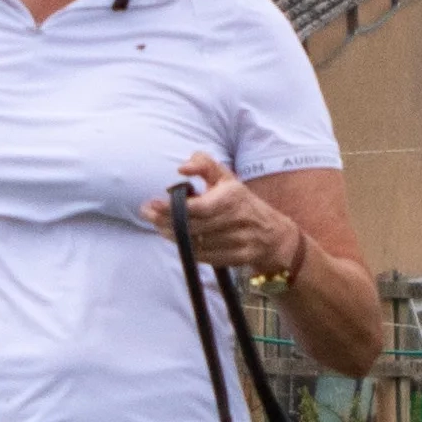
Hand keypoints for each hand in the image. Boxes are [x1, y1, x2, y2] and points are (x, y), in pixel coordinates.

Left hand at [149, 155, 308, 280]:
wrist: (273, 234)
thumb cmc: (240, 201)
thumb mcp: (226, 177)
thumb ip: (203, 164)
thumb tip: (182, 167)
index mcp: (233, 197)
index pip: (198, 207)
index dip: (172, 208)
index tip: (152, 204)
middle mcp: (238, 219)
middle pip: (193, 227)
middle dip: (166, 222)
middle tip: (148, 214)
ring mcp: (240, 240)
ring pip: (197, 244)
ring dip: (174, 237)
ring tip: (160, 227)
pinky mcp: (240, 257)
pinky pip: (207, 257)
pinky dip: (190, 251)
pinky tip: (179, 241)